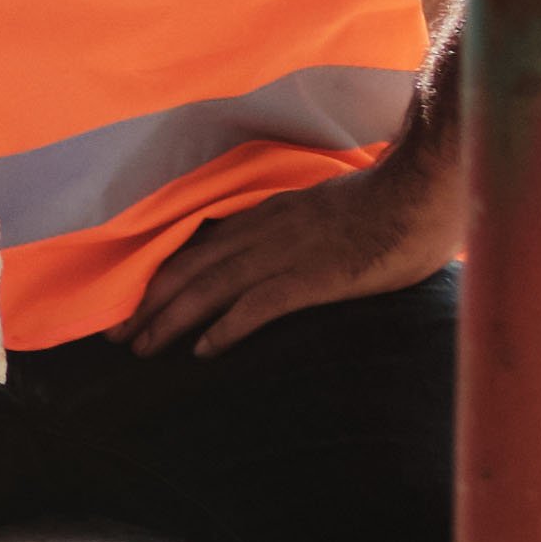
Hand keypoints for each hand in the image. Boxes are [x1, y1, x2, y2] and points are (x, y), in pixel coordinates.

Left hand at [126, 145, 461, 358]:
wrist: (422, 190)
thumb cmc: (389, 202)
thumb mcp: (329, 208)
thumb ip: (300, 228)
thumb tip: (286, 251)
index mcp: (268, 214)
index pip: (199, 247)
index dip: (161, 276)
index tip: (134, 301)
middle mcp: (265, 231)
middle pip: (191, 269)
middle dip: (149, 304)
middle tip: (118, 335)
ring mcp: (286, 253)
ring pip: (212, 288)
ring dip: (172, 320)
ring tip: (143, 348)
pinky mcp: (312, 277)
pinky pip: (257, 305)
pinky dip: (226, 327)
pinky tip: (204, 351)